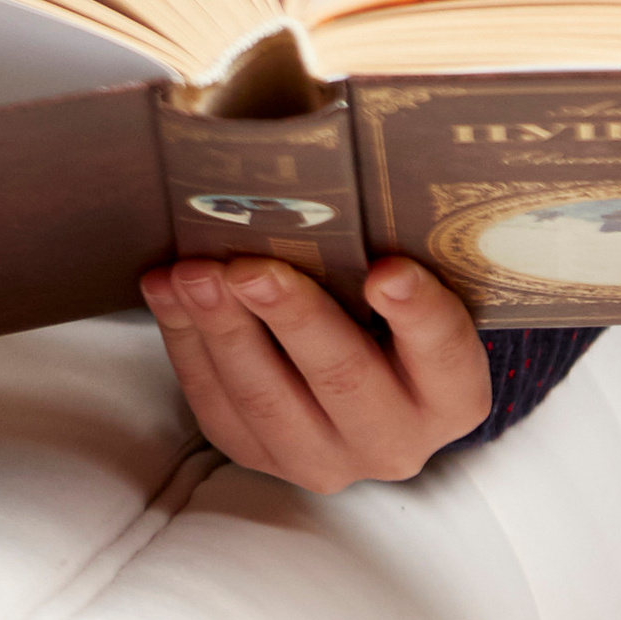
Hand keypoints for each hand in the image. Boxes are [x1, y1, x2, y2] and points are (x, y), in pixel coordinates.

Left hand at [138, 255, 490, 490]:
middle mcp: (394, 440)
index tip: (387, 271)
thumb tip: (354, 160)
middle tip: (251, 268)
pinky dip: (187, 346)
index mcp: (451, 396)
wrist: (366, 371)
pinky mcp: (262, 457)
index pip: (444, 354)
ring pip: (268, 401)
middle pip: (344, 380)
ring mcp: (325, 459)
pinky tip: (169, 292)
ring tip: (194, 274)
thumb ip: (394, 242)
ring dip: (225, 331)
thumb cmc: (392, 300)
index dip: (418, 314)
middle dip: (292, 319)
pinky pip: (218, 408)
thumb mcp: (418, 275)